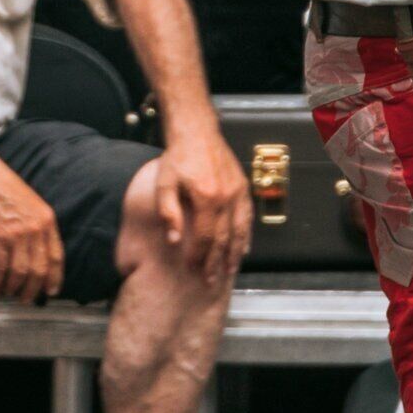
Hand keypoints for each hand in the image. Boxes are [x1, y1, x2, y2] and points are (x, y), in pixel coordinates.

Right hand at [0, 148, 64, 304]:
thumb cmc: (6, 191)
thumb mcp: (32, 205)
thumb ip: (38, 228)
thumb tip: (39, 255)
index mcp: (47, 221)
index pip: (56, 257)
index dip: (55, 277)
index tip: (51, 291)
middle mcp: (35, 229)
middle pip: (39, 269)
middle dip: (32, 289)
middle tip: (26, 299)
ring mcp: (16, 233)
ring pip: (19, 271)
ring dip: (13, 287)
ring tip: (8, 293)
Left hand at [152, 124, 253, 283]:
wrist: (197, 131)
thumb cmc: (178, 157)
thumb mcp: (165, 183)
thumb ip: (168, 212)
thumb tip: (174, 240)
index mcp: (206, 198)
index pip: (204, 237)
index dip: (199, 255)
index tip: (192, 269)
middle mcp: (226, 197)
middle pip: (223, 238)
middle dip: (217, 262)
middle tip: (211, 281)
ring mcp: (237, 192)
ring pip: (239, 230)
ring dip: (234, 253)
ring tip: (229, 272)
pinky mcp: (242, 187)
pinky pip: (247, 216)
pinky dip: (246, 235)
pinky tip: (243, 248)